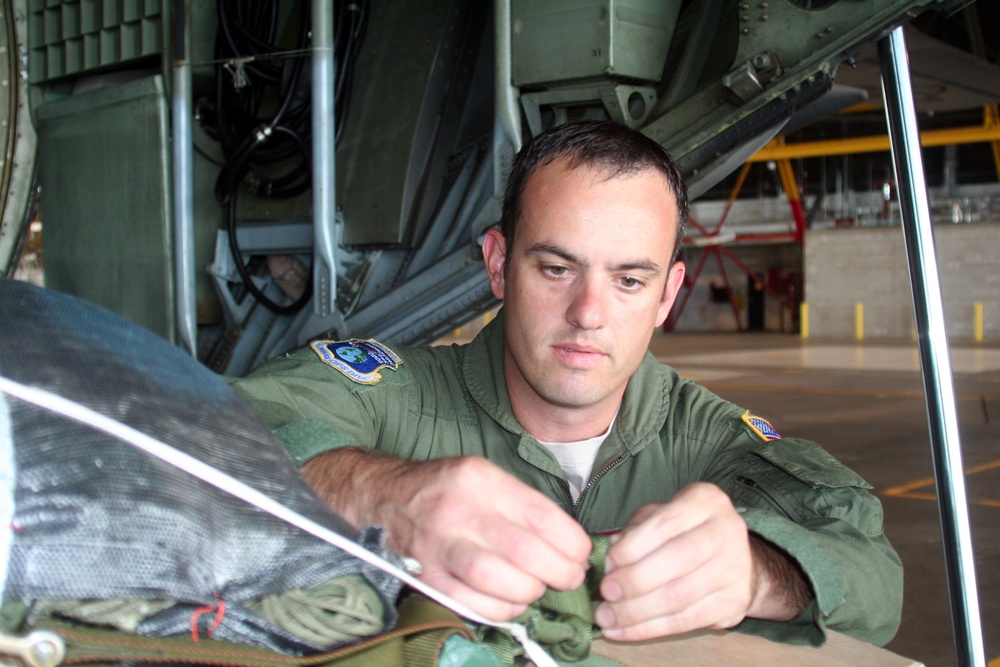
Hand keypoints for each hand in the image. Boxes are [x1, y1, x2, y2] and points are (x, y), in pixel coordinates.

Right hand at [303, 449, 590, 620]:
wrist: (383, 498)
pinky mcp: (425, 576)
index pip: (540, 515)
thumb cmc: (445, 489)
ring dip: (529, 591)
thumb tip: (570, 543)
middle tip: (567, 577)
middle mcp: (456, 509)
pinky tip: (511, 601)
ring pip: (498, 580)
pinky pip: (473, 604)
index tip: (580, 554)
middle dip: (559, 572)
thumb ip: (522, 504)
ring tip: (537, 587)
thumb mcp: (483, 475)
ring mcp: (437, 545)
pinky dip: (501, 609)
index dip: (571, 543)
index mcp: (477, 478)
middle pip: (523, 551)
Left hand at [594, 483, 810, 640]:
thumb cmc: (685, 533)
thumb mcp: (659, 517)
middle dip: (635, 580)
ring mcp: (736, 568)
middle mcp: (727, 530)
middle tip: (606, 593)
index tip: (608, 564)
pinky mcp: (735, 602)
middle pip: (678, 559)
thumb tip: (610, 561)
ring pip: (681, 595)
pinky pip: (687, 621)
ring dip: (637, 611)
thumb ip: (634, 532)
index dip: (633, 547)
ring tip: (608, 617)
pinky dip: (650, 629)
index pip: (666, 523)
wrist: (735, 558)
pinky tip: (625, 630)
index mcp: (705, 501)